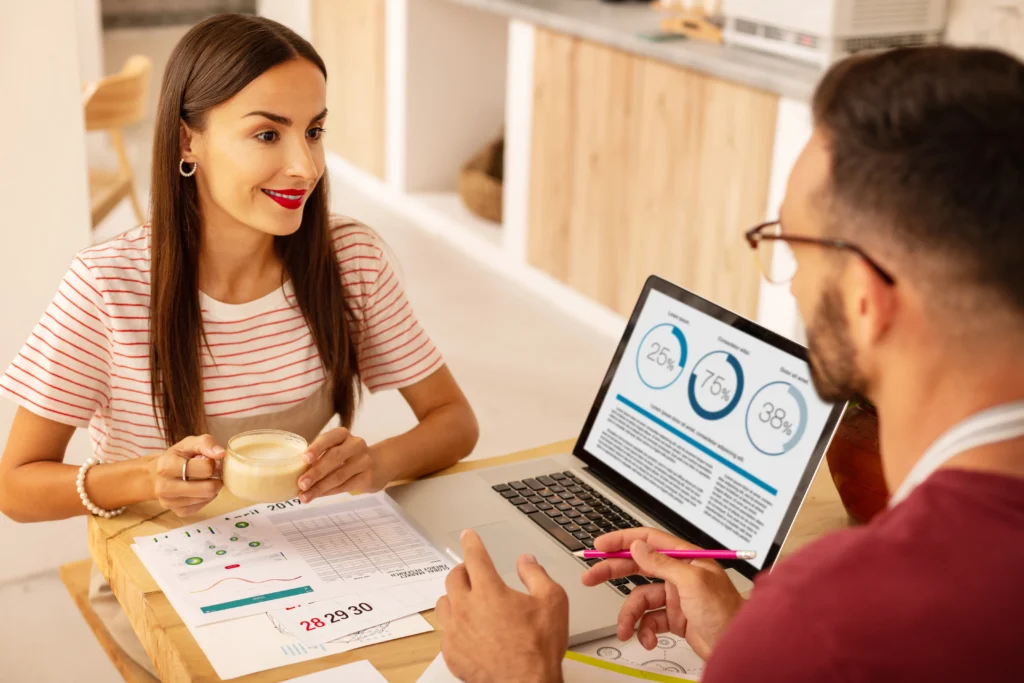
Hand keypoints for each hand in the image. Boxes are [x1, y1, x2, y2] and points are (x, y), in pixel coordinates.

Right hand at [148, 435, 225, 516]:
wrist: (156, 476)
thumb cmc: (176, 457)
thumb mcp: (189, 443)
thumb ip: (206, 443)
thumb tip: (221, 454)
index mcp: (166, 466)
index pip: (205, 468)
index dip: (212, 463)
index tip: (207, 460)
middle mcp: (164, 487)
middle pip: (208, 488)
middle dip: (215, 478)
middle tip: (211, 472)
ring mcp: (170, 502)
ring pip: (208, 497)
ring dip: (212, 487)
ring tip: (203, 479)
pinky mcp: (178, 512)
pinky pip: (203, 505)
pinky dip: (206, 496)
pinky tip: (199, 488)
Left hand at [297, 427, 388, 502]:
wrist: (379, 464)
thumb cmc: (348, 456)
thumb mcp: (337, 449)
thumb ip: (320, 458)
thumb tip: (295, 474)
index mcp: (343, 435)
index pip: (329, 438)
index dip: (317, 448)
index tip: (304, 459)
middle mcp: (355, 445)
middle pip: (335, 457)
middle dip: (316, 472)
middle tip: (301, 484)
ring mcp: (364, 461)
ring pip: (339, 475)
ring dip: (320, 487)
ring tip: (305, 496)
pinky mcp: (368, 477)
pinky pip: (346, 486)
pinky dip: (329, 492)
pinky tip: (318, 496)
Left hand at [435, 530, 567, 682]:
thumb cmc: (538, 649)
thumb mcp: (552, 601)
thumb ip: (536, 575)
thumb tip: (526, 561)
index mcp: (489, 591)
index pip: (475, 557)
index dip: (471, 542)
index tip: (468, 536)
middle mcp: (467, 608)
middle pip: (454, 578)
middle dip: (464, 570)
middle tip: (474, 574)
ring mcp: (455, 631)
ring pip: (443, 603)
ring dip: (454, 597)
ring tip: (468, 601)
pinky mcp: (451, 653)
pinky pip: (445, 631)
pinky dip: (454, 625)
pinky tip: (468, 630)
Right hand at [581, 528, 743, 659]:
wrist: (738, 648)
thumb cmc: (727, 613)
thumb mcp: (692, 582)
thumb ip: (662, 563)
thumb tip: (637, 547)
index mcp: (685, 558)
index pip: (648, 541)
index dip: (622, 540)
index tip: (601, 544)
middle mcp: (679, 574)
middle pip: (638, 566)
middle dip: (613, 572)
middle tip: (591, 577)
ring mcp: (676, 597)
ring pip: (640, 599)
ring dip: (630, 615)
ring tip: (625, 629)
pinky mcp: (675, 618)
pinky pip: (650, 620)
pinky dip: (645, 630)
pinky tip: (648, 638)